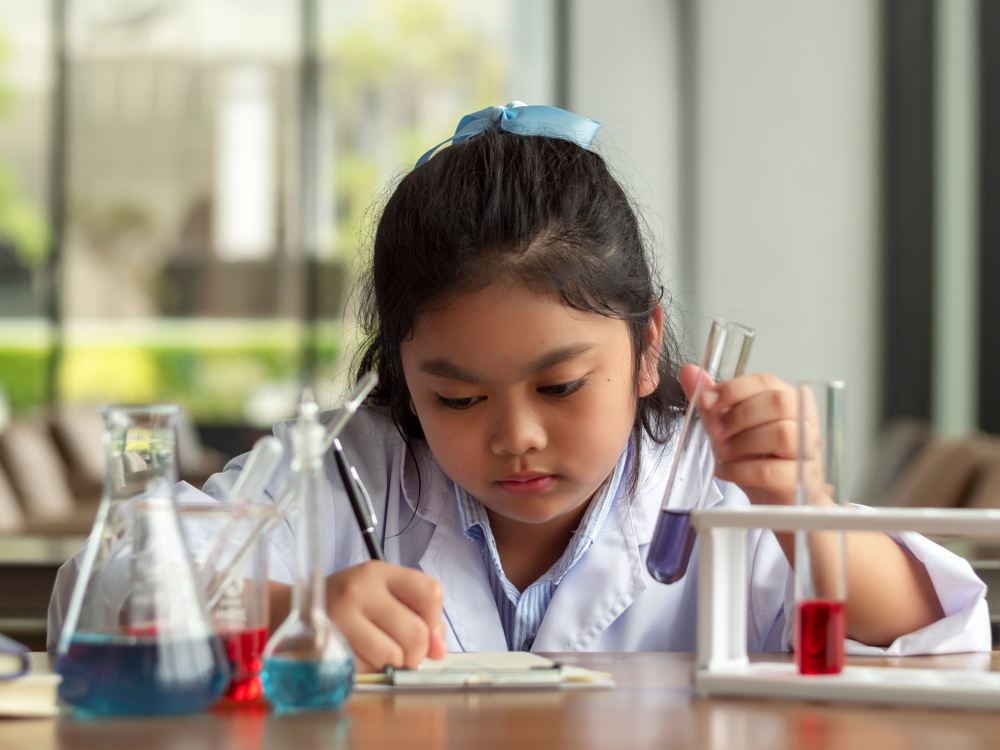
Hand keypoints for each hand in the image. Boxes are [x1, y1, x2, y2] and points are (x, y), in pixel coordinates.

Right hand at [325, 561, 447, 672]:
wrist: (290, 612)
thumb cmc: (345, 605)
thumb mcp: (381, 597)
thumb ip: (418, 618)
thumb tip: (439, 650)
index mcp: (379, 573)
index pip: (431, 593)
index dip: (433, 618)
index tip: (421, 626)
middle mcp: (360, 589)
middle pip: (416, 632)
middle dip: (416, 652)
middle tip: (403, 653)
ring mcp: (341, 617)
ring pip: (393, 656)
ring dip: (392, 665)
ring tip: (379, 656)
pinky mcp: (326, 645)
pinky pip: (366, 670)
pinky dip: (370, 673)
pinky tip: (359, 660)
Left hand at [679, 364, 801, 505]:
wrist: (773, 502)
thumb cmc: (757, 459)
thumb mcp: (728, 427)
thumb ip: (711, 401)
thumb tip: (689, 371)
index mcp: (788, 401)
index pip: (765, 381)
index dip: (733, 388)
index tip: (706, 399)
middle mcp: (804, 422)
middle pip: (779, 402)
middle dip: (739, 415)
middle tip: (715, 431)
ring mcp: (807, 452)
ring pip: (781, 434)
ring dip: (742, 442)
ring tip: (724, 453)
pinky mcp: (801, 481)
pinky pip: (771, 470)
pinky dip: (741, 470)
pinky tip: (726, 471)